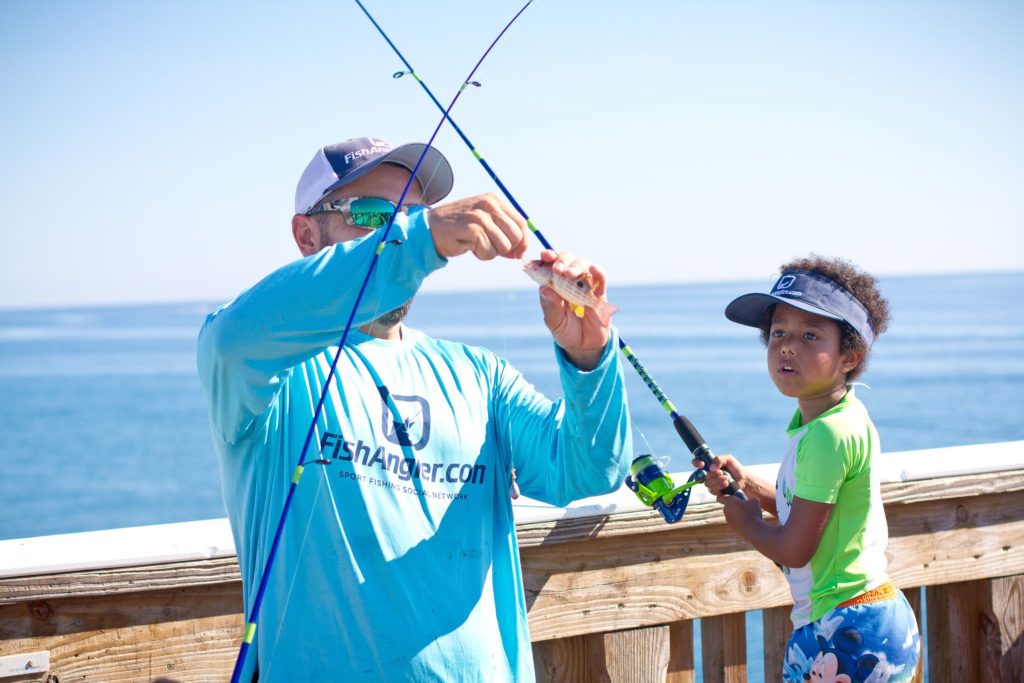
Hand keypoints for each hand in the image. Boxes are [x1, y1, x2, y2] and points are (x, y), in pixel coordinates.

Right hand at [426, 193, 528, 259]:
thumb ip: (503, 232)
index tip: (517, 254)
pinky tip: (468, 246)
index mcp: (494, 200)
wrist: (428, 229)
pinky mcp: (472, 229)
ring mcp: (481, 216)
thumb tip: (520, 252)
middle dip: (506, 249)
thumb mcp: (484, 223)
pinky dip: (480, 255)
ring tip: (475, 244)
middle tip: (488, 248)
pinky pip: (489, 252)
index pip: (521, 223)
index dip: (523, 242)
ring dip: (490, 252)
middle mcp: (489, 205)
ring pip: (503, 247)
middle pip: (515, 237)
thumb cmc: (458, 228)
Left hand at [537, 250, 611, 370]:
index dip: (547, 258)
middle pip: (567, 259)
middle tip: (557, 269)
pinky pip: (601, 279)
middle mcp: (569, 280)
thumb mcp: (553, 321)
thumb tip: (544, 289)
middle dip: (561, 260)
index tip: (544, 256)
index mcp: (554, 284)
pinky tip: (594, 269)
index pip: (550, 264)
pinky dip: (598, 272)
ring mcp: (586, 285)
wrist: (584, 347)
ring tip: (569, 274)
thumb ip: (550, 306)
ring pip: (584, 265)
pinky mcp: (600, 294)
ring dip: (576, 266)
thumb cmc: (565, 331)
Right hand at [693, 453, 746, 495]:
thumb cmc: (736, 469)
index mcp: (709, 465)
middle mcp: (708, 475)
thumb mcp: (729, 459)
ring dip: (717, 480)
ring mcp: (711, 484)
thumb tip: (711, 467)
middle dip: (712, 474)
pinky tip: (727, 484)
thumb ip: (719, 459)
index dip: (696, 463)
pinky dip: (720, 486)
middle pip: (702, 476)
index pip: (697, 463)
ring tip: (727, 478)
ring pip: (707, 484)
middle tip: (721, 472)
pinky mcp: (716, 492)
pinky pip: (713, 490)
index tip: (702, 464)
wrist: (744, 480)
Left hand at [718, 493, 763, 530]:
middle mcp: (726, 510)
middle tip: (744, 506)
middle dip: (734, 506)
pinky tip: (748, 523)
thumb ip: (752, 499)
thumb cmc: (752, 512)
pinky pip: (735, 523)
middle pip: (727, 506)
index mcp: (729, 501)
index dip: (723, 497)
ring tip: (748, 516)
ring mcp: (728, 520)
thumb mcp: (755, 502)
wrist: (751, 529)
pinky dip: (740, 522)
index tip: (730, 497)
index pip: (720, 498)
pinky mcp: (732, 528)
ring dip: (738, 514)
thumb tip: (753, 500)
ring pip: (731, 515)